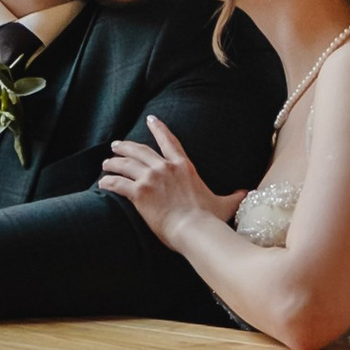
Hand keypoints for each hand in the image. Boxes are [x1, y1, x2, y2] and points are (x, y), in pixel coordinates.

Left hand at [98, 118, 244, 248]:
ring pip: (125, 164)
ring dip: (113, 162)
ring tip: (106, 163)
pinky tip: (102, 183)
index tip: (151, 119)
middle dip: (126, 146)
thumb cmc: (209, 219)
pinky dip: (109, 181)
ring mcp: (151, 179)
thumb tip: (247, 193)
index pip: (170, 141)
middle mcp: (165, 168)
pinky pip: (118, 183)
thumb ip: (234, 196)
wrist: (195, 229)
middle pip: (140, 150)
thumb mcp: (225, 204)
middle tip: (116, 145)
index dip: (159, 129)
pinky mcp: (139, 193)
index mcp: (184, 167)